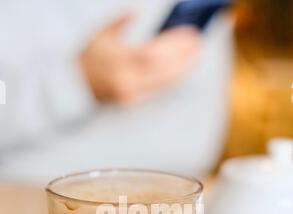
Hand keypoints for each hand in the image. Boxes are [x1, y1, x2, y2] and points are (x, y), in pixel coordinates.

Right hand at [79, 13, 199, 103]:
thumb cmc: (85, 55)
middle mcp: (126, 79)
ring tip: (195, 57)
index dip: (175, 45)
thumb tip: (135, 10)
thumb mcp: (99, 32)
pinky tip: (181, 71)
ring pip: (163, 83)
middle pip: (163, 71)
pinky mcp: (131, 102)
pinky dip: (171, 80)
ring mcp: (129, 93)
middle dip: (184, 57)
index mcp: (118, 59)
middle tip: (199, 44)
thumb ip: (119, 21)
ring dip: (182, 70)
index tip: (191, 35)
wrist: (71, 84)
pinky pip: (157, 90)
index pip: (154, 53)